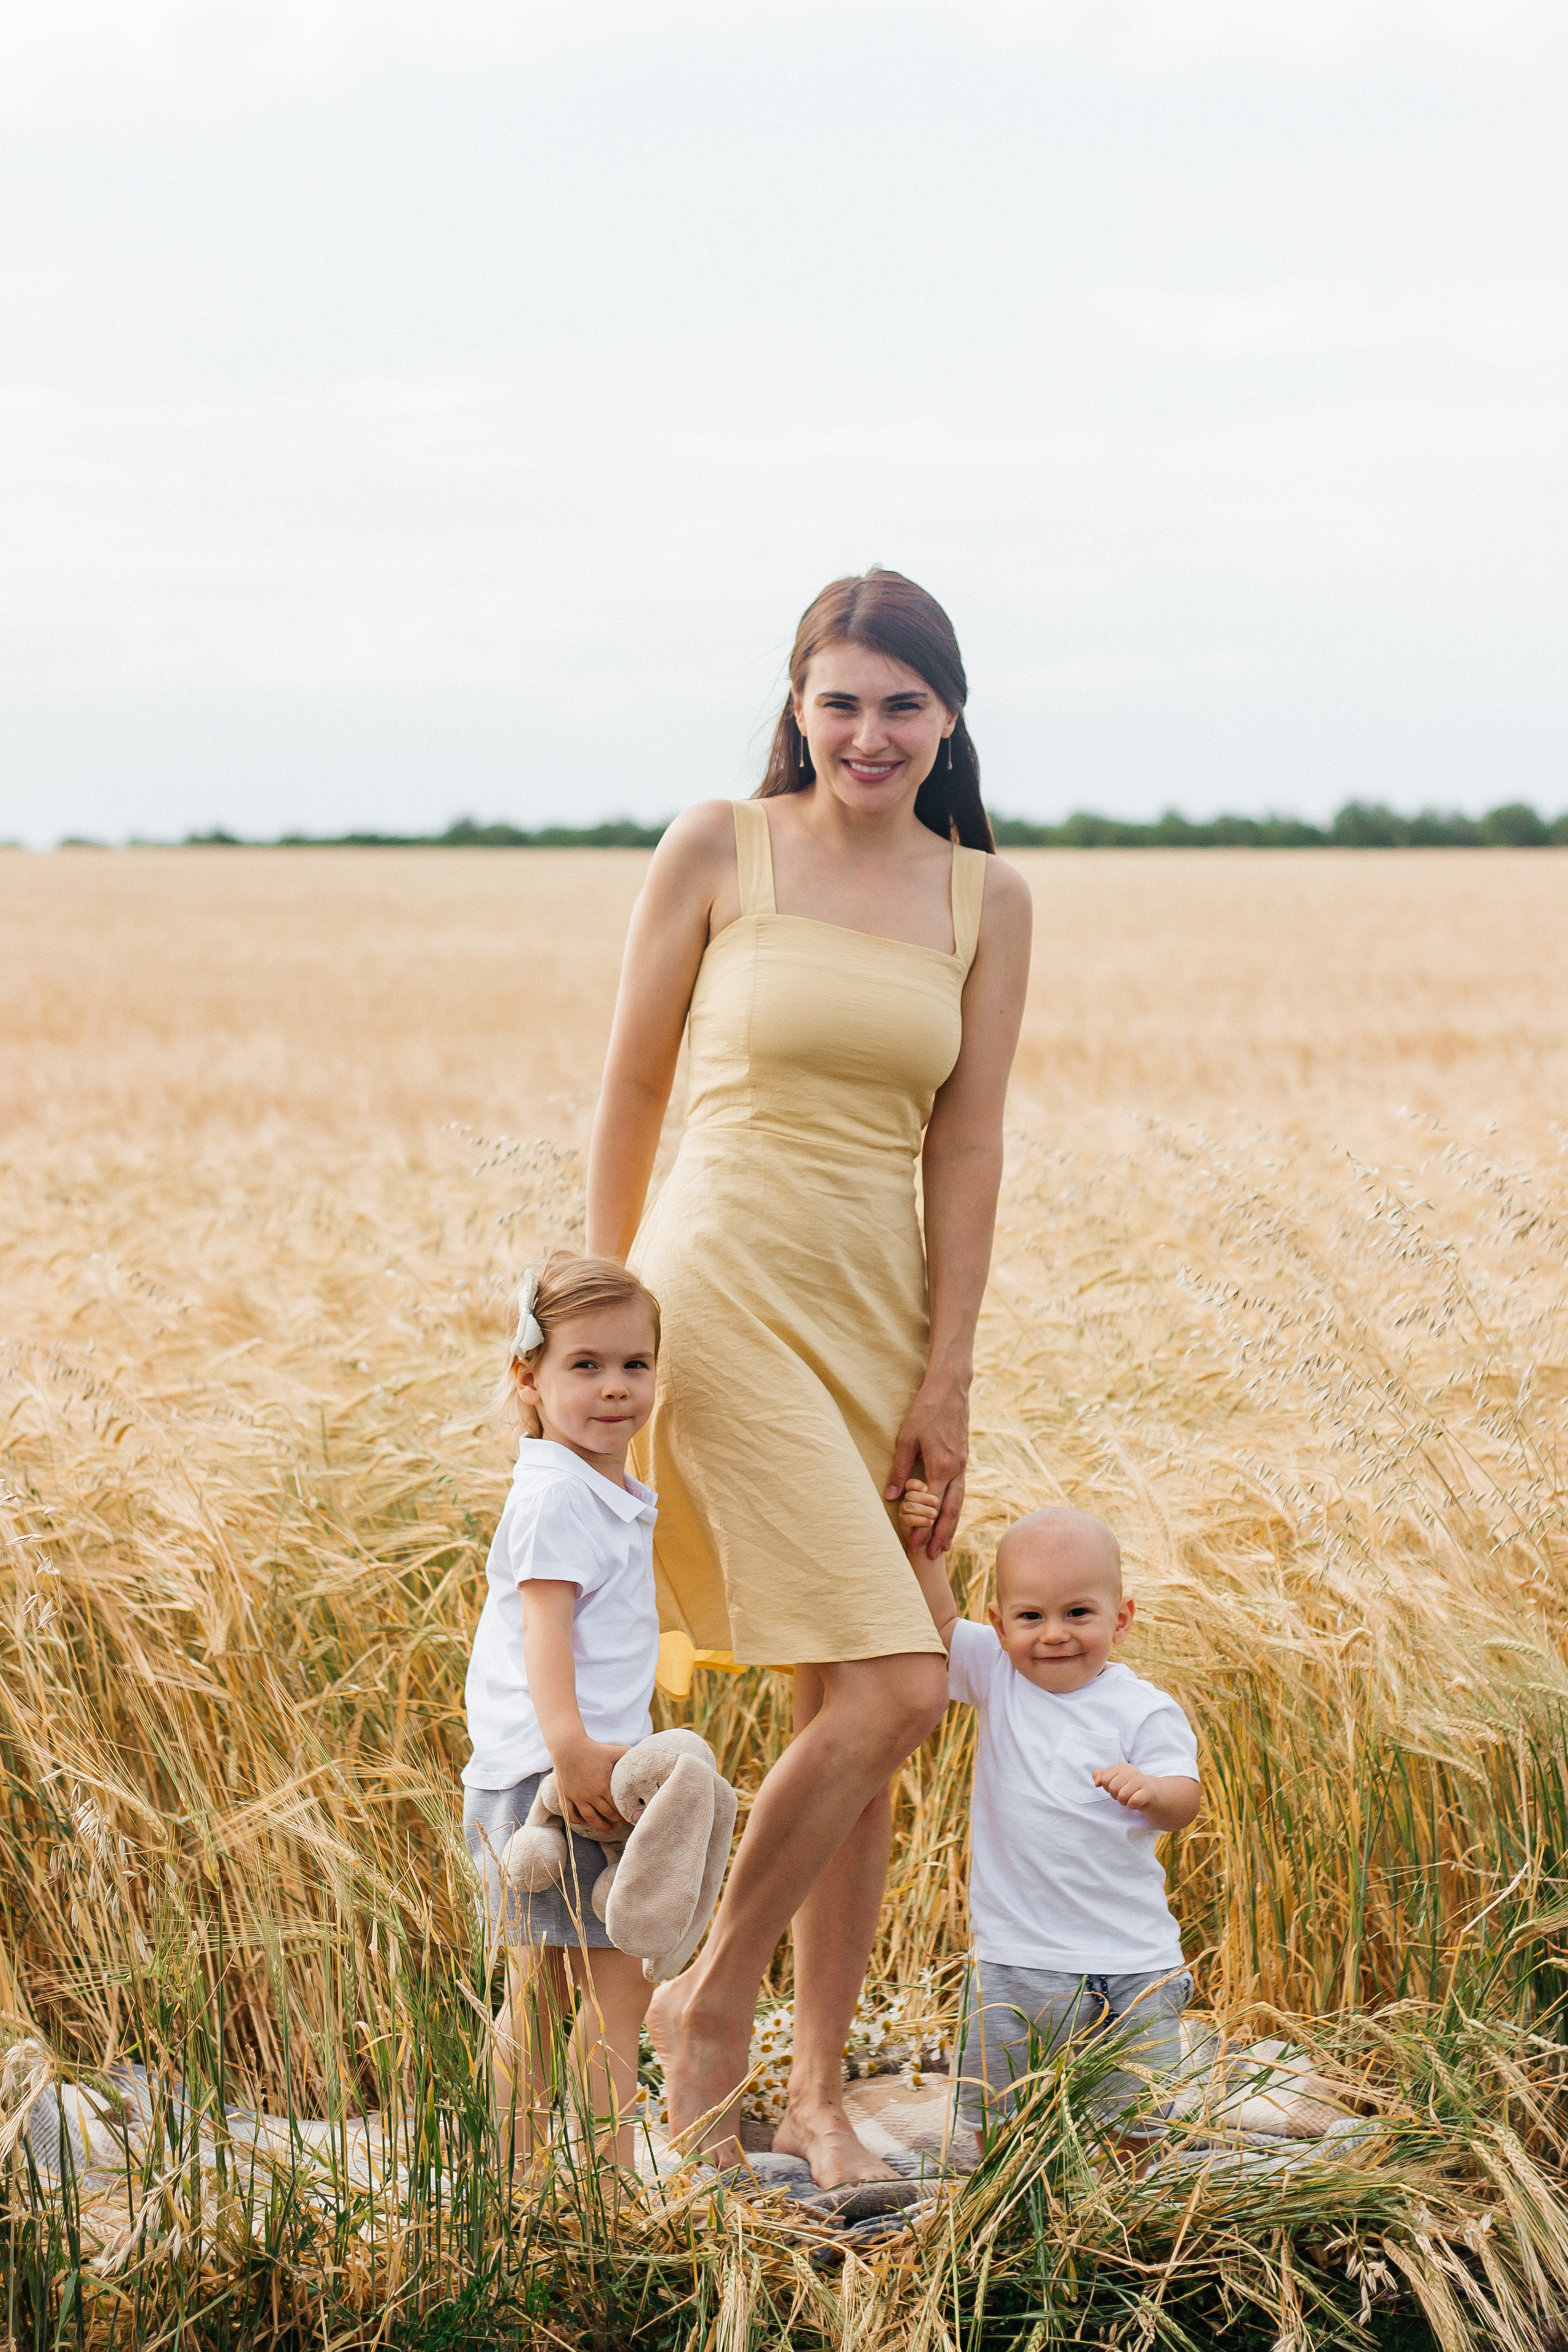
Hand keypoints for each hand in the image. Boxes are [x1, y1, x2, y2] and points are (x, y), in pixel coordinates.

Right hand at [552, 1736, 631, 1838]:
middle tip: (622, 1823)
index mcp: (602, 1787)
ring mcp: (576, 1797)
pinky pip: (570, 1813)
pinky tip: (583, 1821)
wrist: (568, 1746)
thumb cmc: (592, 1749)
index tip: (630, 1816)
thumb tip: (639, 1753)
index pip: (616, 1806)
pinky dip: (576, 1820)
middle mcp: (590, 1795)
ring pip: (589, 1818)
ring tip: (608, 1829)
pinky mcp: (565, 1795)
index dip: (624, 1813)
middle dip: (615, 1820)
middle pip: (605, 1814)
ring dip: (599, 1825)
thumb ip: (626, 1754)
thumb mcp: (613, 1751)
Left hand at [885, 1381, 967, 1557]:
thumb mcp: (906, 1438)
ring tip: (943, 1545)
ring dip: (950, 1526)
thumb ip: (898, 1469)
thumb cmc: (925, 1411)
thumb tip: (890, 1497)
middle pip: (950, 1511)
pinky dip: (955, 1508)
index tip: (913, 1545)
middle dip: (940, 1535)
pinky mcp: (964, 1460)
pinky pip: (960, 1491)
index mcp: (941, 1466)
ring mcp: (963, 1465)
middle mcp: (956, 1470)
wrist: (950, 1390)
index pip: (931, 1507)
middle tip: (931, 1556)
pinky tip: (949, 1517)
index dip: (922, 1528)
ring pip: (958, 1503)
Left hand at [1092, 1765, 1201, 1833]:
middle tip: (1126, 1794)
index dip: (1109, 1787)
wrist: (1153, 1795)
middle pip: (1112, 1788)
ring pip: (1121, 1796)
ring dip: (1125, 1802)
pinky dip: (1132, 1806)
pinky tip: (1138, 1803)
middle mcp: (1131, 1771)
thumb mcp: (1114, 1780)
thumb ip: (1101, 1776)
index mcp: (1121, 1766)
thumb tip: (1097, 1782)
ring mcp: (1141, 1781)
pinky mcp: (1148, 1792)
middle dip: (1116, 1796)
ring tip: (1131, 1798)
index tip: (1118, 1787)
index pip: (1104, 1779)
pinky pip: (1132, 1802)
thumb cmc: (1130, 1788)